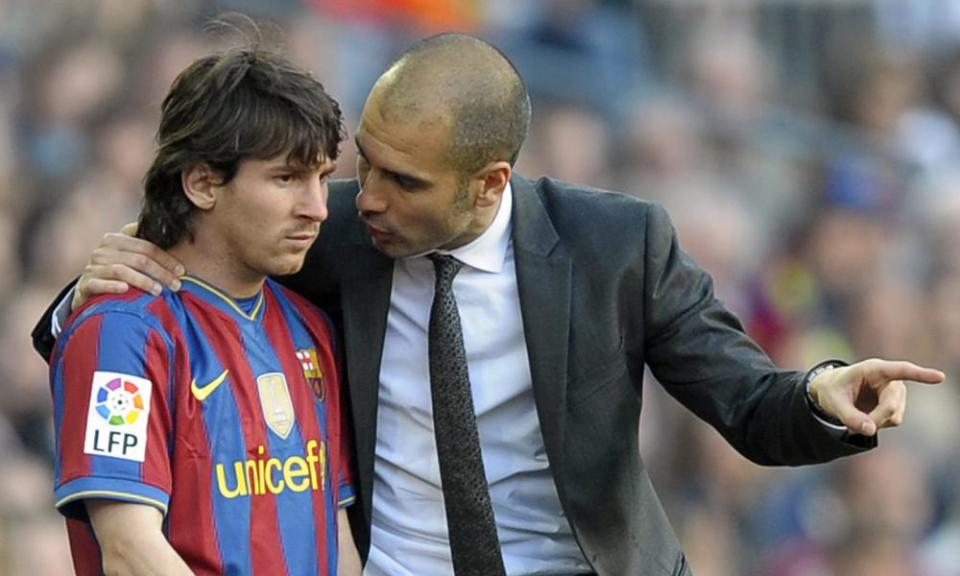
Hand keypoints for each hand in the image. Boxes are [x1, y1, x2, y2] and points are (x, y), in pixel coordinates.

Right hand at [72, 222, 184, 310]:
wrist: (88, 289)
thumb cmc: (116, 270)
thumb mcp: (127, 255)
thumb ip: (144, 246)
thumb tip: (175, 237)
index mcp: (115, 239)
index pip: (146, 246)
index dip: (166, 258)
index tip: (181, 270)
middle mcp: (102, 251)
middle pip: (138, 259)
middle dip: (161, 272)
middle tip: (176, 285)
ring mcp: (92, 267)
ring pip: (121, 271)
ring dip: (143, 281)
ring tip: (159, 291)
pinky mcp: (85, 285)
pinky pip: (99, 284)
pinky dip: (113, 286)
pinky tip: (126, 290)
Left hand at [809, 359, 945, 435]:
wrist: (835, 392)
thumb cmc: (834, 391)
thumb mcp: (833, 403)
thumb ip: (849, 417)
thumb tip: (870, 431)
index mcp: (874, 369)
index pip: (900, 370)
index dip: (920, 375)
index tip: (939, 377)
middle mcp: (890, 379)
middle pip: (891, 405)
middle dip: (875, 419)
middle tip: (853, 427)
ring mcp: (896, 392)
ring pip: (894, 416)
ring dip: (876, 422)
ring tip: (857, 416)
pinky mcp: (897, 404)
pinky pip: (893, 421)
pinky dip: (879, 424)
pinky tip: (866, 416)